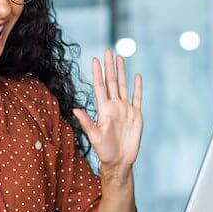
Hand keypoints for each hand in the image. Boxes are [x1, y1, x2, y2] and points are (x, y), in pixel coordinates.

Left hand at [73, 49, 142, 181]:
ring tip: (120, 57)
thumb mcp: (94, 137)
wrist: (120, 161)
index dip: (97, 73)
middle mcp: (114, 106)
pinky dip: (137, 87)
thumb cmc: (104, 151)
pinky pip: (137, 98)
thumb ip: (87, 123)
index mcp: (103, 109)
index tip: (95, 59)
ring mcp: (125, 109)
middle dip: (109, 66)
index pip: (100, 86)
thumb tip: (75, 110)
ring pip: (123, 86)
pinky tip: (137, 76)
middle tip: (108, 50)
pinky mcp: (136, 115)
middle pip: (111, 82)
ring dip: (122, 72)